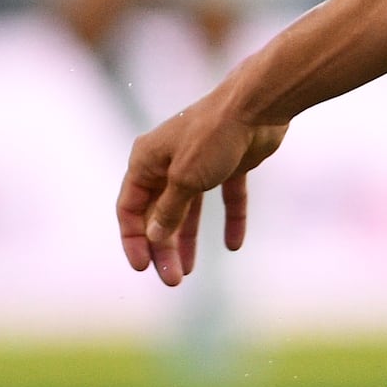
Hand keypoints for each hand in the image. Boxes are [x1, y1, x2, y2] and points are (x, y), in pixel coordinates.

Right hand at [117, 79, 291, 285]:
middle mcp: (167, 162)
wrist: (256, 106)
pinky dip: (230, 220)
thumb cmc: (213, 136)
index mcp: (146, 161)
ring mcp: (199, 163)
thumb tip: (153, 237)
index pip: (129, 208)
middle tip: (173, 280)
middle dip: (163, 247)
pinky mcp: (229, 164)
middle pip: (159, 213)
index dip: (133, 239)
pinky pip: (226, 198)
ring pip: (189, 210)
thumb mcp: (185, 180)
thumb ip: (168, 211)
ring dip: (187, 239)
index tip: (143, 268)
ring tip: (189, 271)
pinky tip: (234, 245)